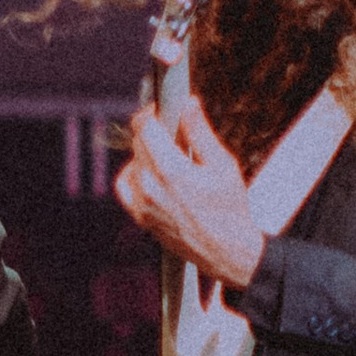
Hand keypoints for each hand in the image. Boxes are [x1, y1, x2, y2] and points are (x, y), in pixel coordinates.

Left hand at [116, 91, 266, 291]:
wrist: (228, 252)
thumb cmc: (230, 208)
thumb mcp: (222, 165)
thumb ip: (200, 132)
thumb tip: (188, 104)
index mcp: (170, 170)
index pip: (144, 127)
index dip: (151, 112)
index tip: (162, 108)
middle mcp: (149, 187)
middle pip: (138, 142)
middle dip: (153, 131)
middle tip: (175, 132)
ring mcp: (141, 204)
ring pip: (133, 161)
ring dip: (147, 152)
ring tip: (171, 158)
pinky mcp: (140, 217)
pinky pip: (125, 185)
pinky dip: (134, 174)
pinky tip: (153, 173)